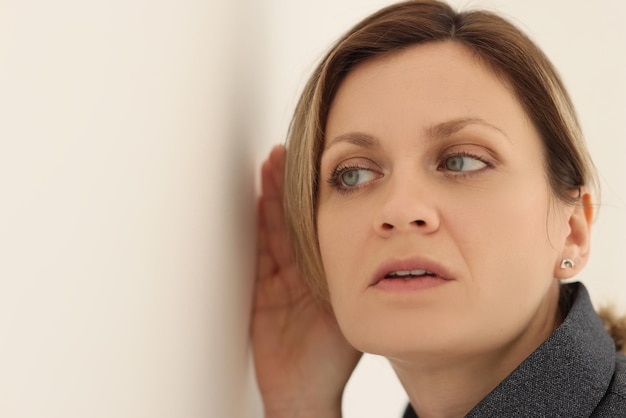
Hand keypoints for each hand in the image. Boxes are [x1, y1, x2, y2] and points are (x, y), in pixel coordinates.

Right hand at [252, 145, 361, 417]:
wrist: (304, 389)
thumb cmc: (333, 357)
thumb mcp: (350, 309)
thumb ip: (357, 278)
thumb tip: (380, 238)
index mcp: (328, 271)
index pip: (320, 224)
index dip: (313, 196)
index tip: (314, 164)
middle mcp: (304, 270)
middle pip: (293, 220)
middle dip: (287, 188)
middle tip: (282, 154)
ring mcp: (280, 279)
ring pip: (274, 230)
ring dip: (270, 199)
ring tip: (267, 165)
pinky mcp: (261, 290)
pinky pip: (258, 253)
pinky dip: (256, 227)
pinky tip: (255, 202)